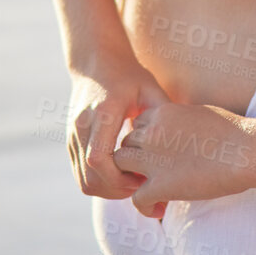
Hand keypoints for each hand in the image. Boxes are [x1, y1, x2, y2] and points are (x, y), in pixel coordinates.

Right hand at [67, 65, 170, 199]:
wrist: (97, 63)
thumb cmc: (129, 76)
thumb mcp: (150, 90)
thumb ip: (164, 115)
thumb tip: (184, 143)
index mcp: (103, 114)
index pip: (98, 159)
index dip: (120, 179)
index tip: (142, 179)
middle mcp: (82, 127)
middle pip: (91, 178)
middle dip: (118, 190)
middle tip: (143, 186)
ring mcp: (73, 136)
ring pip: (84, 181)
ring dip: (109, 190)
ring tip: (133, 182)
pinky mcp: (71, 142)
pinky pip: (82, 175)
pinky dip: (101, 183)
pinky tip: (122, 175)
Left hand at [114, 103, 255, 217]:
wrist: (247, 150)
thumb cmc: (235, 132)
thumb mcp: (201, 113)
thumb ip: (182, 121)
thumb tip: (181, 130)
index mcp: (162, 113)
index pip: (138, 124)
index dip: (145, 140)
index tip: (157, 153)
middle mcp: (151, 133)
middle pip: (126, 143)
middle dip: (135, 158)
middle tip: (150, 174)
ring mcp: (152, 159)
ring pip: (120, 166)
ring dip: (131, 178)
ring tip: (148, 190)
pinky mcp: (161, 185)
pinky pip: (136, 199)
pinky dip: (144, 207)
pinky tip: (158, 210)